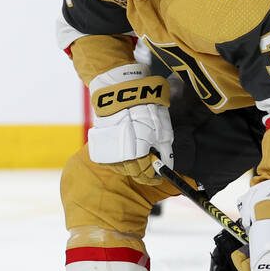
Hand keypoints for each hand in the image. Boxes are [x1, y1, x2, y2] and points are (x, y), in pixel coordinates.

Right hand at [87, 65, 173, 184]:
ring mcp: (109, 150)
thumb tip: (167, 166)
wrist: (122, 93)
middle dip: (143, 173)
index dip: (153, 177)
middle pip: (133, 173)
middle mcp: (121, 155)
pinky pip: (110, 160)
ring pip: (121, 168)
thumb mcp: (162, 130)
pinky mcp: (101, 144)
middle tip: (150, 169)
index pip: (145, 174)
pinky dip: (119, 161)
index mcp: (138, 153)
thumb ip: (165, 151)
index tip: (157, 177)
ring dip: (131, 167)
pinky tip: (126, 154)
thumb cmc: (146, 110)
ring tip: (138, 159)